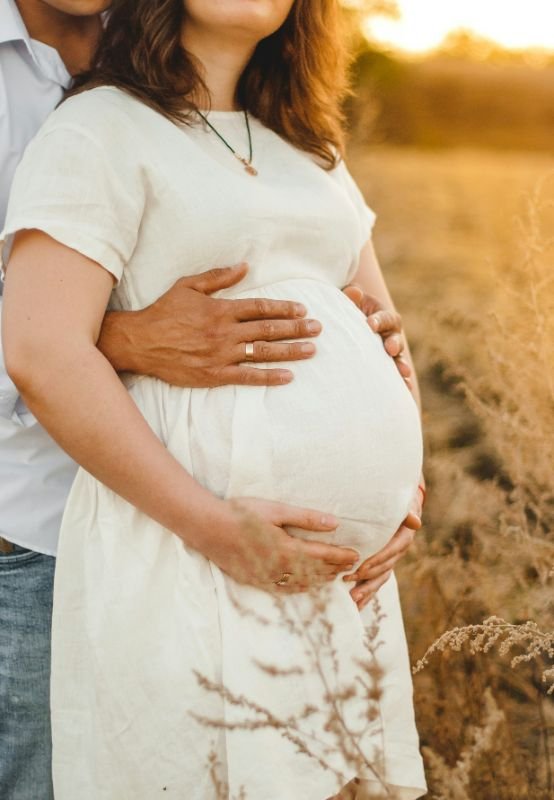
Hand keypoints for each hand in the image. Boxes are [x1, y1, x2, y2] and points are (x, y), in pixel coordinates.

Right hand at [98, 263, 321, 386]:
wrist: (139, 342)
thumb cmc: (163, 312)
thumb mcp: (188, 286)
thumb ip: (218, 277)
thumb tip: (244, 266)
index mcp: (220, 309)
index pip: (260, 307)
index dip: (284, 308)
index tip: (303, 309)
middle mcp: (224, 332)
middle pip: (268, 330)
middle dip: (296, 328)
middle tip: (318, 328)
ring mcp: (220, 355)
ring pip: (262, 353)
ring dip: (290, 351)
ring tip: (312, 350)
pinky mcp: (214, 374)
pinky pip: (247, 377)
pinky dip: (269, 377)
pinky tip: (288, 376)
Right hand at [209, 498, 359, 592]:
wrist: (207, 528)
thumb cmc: (241, 513)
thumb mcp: (276, 510)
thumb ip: (306, 518)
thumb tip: (334, 523)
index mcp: (287, 549)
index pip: (323, 556)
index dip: (341, 557)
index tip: (356, 556)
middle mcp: (279, 568)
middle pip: (314, 572)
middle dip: (334, 569)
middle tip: (351, 567)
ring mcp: (265, 578)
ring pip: (300, 585)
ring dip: (319, 581)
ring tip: (333, 578)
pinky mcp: (253, 581)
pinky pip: (282, 590)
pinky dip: (299, 589)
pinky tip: (304, 587)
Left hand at [342, 285, 411, 386]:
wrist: (346, 327)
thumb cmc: (347, 311)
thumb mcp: (349, 302)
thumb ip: (351, 297)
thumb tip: (353, 292)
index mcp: (383, 316)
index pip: (385, 317)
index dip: (379, 320)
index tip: (369, 324)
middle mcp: (390, 334)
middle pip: (396, 338)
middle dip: (394, 343)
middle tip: (390, 349)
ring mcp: (389, 351)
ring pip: (398, 358)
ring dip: (401, 365)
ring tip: (404, 374)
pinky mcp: (386, 366)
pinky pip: (395, 374)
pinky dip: (401, 381)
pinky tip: (405, 390)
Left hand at [344, 486, 424, 610]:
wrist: (401, 509)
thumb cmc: (398, 504)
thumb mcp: (404, 504)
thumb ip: (408, 512)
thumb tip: (415, 520)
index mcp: (403, 539)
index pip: (391, 551)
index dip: (378, 559)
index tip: (362, 566)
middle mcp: (397, 553)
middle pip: (384, 568)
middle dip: (367, 577)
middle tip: (350, 581)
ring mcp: (390, 561)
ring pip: (380, 579)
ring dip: (367, 590)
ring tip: (353, 598)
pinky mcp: (381, 566)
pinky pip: (375, 582)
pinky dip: (367, 595)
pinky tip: (355, 605)